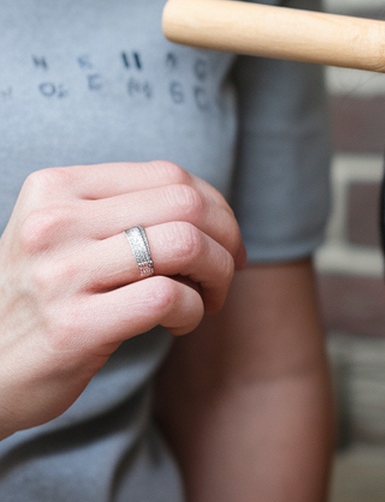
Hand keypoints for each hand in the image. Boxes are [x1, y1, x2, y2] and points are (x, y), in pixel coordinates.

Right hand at [0, 160, 245, 438]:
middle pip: (185, 205)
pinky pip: (167, 298)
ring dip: (217, 275)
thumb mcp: (63, 237)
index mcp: (54, 188)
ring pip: (184, 244)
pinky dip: (192, 311)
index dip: (215, 206)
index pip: (168, 175)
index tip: (223, 240)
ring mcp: (60, 274)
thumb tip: (214, 209)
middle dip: (226, 239)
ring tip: (207, 299)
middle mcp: (54, 222)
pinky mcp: (73, 326)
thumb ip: (122, 211)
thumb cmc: (41, 301)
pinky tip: (179, 325)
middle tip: (226, 272)